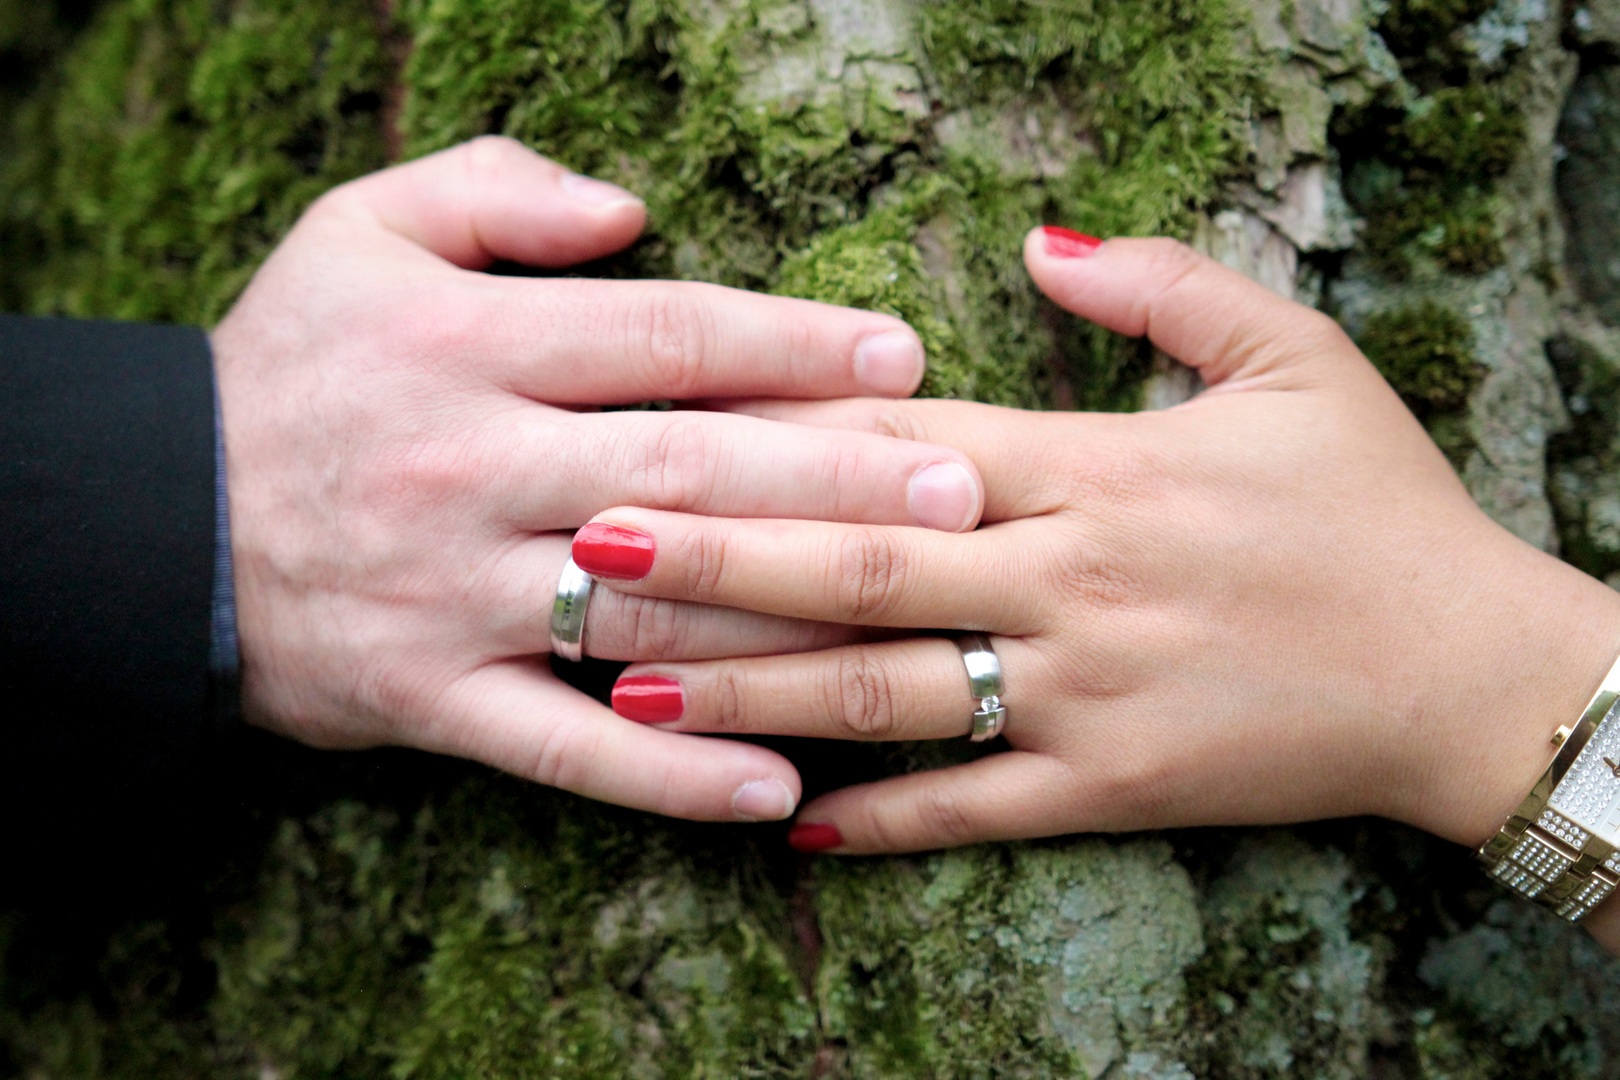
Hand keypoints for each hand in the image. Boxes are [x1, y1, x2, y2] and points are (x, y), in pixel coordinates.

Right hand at [211, 137, 986, 821]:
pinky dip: (668, 772)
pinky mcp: (429, 693)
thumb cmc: (291, 366)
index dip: (794, 343)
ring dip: (788, 618)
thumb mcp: (359, 231)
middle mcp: (469, 462)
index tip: (902, 359)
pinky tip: (776, 790)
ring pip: (651, 607)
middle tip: (959, 490)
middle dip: (837, 477)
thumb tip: (632, 210)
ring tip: (909, 620)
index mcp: (466, 342)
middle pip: (690, 468)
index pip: (667, 335)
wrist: (157, 520)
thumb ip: (496, 192)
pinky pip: (564, 745)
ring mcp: (450, 589)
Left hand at [573, 233, 1619, 945]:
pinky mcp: (1110, 786)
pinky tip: (783, 820)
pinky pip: (972, 806)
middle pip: (860, 566)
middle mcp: (1070, 577)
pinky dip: (878, 816)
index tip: (664, 429)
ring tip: (632, 691)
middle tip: (588, 556)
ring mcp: (1084, 690)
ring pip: (889, 691)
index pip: (903, 442)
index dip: (773, 436)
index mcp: (1097, 466)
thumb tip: (1041, 241)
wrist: (1468, 672)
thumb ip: (1161, 287)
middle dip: (716, 561)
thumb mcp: (1296, 357)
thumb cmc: (1377, 506)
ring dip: (754, 691)